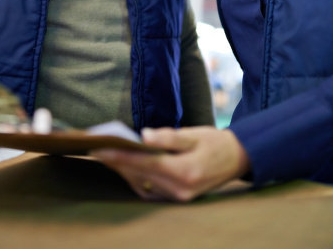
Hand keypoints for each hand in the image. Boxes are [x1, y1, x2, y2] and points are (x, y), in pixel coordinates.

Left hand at [93, 126, 250, 200]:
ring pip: (141, 184)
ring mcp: (177, 198)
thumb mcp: (194, 134)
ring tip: (106, 155)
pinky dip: (135, 179)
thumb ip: (168, 137)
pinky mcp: (177, 199)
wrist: (236, 160)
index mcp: (184, 171)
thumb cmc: (215, 143)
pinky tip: (125, 167)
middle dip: (117, 161)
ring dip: (123, 170)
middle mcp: (179, 190)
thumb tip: (142, 136)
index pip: (144, 162)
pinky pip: (149, 191)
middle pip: (139, 174)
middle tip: (96, 148)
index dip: (119, 155)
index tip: (100, 148)